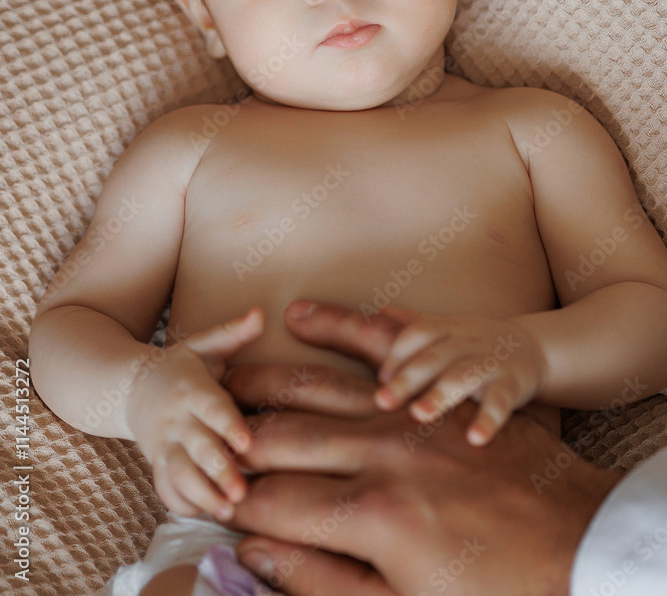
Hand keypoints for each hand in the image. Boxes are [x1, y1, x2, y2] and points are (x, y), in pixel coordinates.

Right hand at [125, 307, 264, 519]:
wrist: (132, 388)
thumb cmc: (180, 366)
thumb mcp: (203, 345)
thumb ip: (233, 332)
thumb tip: (262, 312)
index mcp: (192, 389)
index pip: (211, 408)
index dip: (228, 426)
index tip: (247, 443)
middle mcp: (177, 420)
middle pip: (197, 448)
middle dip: (219, 472)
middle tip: (242, 492)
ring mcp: (164, 445)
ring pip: (179, 475)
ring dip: (202, 495)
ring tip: (229, 511)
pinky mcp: (156, 464)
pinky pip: (164, 489)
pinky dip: (182, 504)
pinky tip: (206, 514)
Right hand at [222, 302, 621, 595]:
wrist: (578, 547)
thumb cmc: (491, 594)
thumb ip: (323, 583)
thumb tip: (254, 550)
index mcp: (370, 516)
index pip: (272, 501)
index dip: (230, 501)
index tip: (205, 497)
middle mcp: (381, 453)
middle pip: (282, 436)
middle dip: (232, 436)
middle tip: (200, 431)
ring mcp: (410, 414)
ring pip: (318, 384)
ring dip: (264, 378)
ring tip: (226, 373)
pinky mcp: (436, 390)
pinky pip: (384, 344)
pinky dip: (340, 326)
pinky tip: (301, 314)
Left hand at [371, 306, 549, 444]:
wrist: (533, 349)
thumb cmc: (477, 344)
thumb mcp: (449, 329)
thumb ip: (415, 323)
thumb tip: (378, 311)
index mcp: (449, 328)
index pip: (418, 333)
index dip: (398, 354)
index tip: (381, 379)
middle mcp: (468, 341)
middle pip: (434, 356)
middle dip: (408, 378)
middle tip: (383, 401)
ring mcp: (491, 361)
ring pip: (463, 375)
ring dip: (440, 394)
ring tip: (419, 415)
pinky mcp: (513, 384)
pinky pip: (501, 401)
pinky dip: (489, 420)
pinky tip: (474, 439)